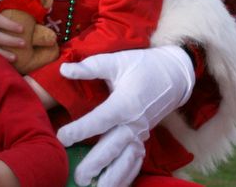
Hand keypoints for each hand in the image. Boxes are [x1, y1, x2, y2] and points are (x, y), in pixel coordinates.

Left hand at [56, 45, 194, 186]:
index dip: (80, 130)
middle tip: (78, 177)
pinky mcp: (145, 137)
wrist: (174, 74)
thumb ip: (89, 67)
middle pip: (113, 147)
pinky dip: (127, 174)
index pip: (99, 120)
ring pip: (127, 160)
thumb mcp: (115, 61)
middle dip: (96, 164)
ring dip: (113, 177)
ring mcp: (141, 133)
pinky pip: (136, 160)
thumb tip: (64, 69)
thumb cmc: (142, 65)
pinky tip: (116, 184)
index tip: (62, 137)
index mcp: (125, 103)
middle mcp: (135, 123)